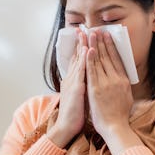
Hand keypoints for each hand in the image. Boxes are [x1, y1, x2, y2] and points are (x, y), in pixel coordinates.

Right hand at [47, 30, 86, 147]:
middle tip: (84, 27)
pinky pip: (81, 71)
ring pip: (79, 60)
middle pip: (77, 57)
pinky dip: (84, 59)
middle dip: (82, 42)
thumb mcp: (78, 96)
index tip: (85, 36)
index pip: (78, 60)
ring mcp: (73, 82)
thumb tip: (87, 80)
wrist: (67, 126)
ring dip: (83, 46)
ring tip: (86, 33)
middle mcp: (71, 79)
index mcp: (73, 80)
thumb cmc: (75, 114)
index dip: (81, 48)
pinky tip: (87, 50)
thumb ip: (82, 86)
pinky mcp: (75, 88)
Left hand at [85, 30, 133, 137]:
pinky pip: (92, 71)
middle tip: (98, 29)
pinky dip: (90, 60)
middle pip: (108, 57)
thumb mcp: (126, 97)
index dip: (111, 46)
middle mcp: (116, 79)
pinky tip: (88, 50)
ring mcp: (106, 83)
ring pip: (100, 61)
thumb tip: (122, 79)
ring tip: (92, 34)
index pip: (117, 59)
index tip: (108, 36)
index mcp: (123, 80)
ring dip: (95, 46)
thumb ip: (122, 86)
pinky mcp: (96, 89)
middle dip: (102, 42)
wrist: (115, 127)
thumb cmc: (119, 116)